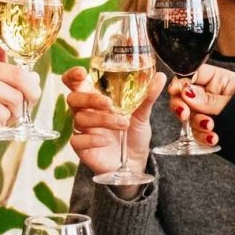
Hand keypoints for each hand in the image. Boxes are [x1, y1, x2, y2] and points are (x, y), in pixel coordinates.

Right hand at [61, 67, 165, 181]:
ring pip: (80, 119)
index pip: (75, 83)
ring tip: (123, 124)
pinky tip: (106, 140)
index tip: (82, 72)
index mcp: (94, 99)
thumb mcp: (142, 114)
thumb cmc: (133, 134)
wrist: (135, 162)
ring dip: (102, 120)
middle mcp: (85, 112)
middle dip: (90, 99)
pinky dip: (92, 139)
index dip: (73, 76)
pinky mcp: (81, 148)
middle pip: (73, 98)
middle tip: (109, 104)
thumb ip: (147, 95)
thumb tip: (161, 76)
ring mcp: (82, 130)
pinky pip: (78, 140)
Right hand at [167, 64, 234, 147]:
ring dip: (195, 124)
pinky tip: (212, 139)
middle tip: (184, 114)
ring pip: (188, 115)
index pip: (194, 74)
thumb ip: (208, 100)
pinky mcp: (208, 129)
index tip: (176, 92)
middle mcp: (212, 94)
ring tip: (211, 128)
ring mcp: (209, 112)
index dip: (181, 82)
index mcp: (221, 80)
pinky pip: (194, 131)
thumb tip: (185, 90)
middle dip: (182, 105)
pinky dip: (201, 136)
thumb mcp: (233, 106)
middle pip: (184, 95)